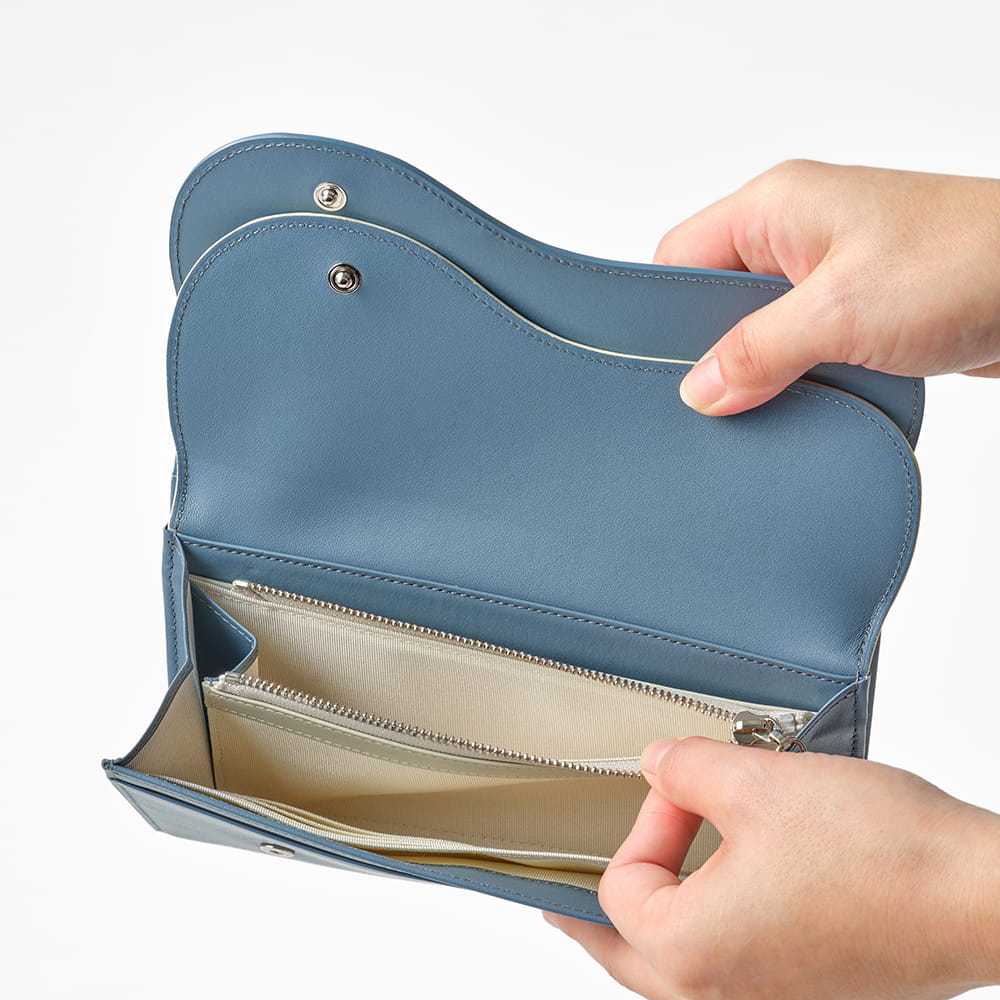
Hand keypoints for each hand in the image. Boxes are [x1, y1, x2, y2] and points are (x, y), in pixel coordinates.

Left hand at [544, 737, 999, 999]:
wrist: (983, 896)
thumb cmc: (889, 859)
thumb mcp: (756, 781)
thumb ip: (684, 767)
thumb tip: (658, 764)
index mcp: (693, 954)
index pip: (618, 885)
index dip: (646, 819)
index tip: (683, 785)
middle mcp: (726, 997)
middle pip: (624, 957)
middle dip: (595, 912)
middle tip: (562, 892)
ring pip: (673, 975)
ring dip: (649, 929)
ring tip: (639, 890)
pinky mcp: (809, 993)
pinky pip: (727, 974)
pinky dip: (705, 938)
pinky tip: (719, 898)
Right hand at [654, 160, 999, 414]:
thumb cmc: (969, 261)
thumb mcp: (841, 313)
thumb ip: (758, 352)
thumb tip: (699, 391)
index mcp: (774, 206)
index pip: (678, 259)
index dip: (662, 316)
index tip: (661, 374)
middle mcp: (795, 234)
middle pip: (714, 299)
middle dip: (712, 352)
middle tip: (710, 403)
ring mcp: (827, 272)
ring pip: (757, 330)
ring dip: (760, 371)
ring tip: (759, 408)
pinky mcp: (856, 307)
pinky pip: (799, 346)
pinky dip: (795, 378)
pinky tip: (797, 405)